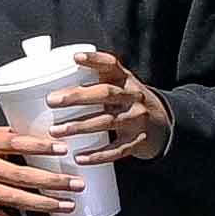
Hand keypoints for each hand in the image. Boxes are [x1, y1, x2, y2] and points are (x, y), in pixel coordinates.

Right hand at [0, 124, 81, 215]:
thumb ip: (8, 136)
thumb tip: (47, 137)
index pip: (12, 142)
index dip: (38, 146)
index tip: (62, 148)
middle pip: (18, 176)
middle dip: (50, 181)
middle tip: (76, 184)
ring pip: (13, 200)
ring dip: (43, 204)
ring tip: (68, 205)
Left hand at [44, 47, 171, 162]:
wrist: (163, 124)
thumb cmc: (128, 102)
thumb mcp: (120, 86)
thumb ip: (96, 79)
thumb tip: (53, 75)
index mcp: (126, 80)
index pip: (112, 65)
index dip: (94, 60)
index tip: (75, 58)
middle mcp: (134, 97)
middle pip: (106, 93)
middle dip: (78, 97)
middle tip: (51, 100)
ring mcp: (137, 120)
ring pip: (107, 122)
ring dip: (80, 126)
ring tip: (56, 131)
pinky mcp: (137, 142)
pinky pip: (116, 150)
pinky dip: (97, 155)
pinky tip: (78, 157)